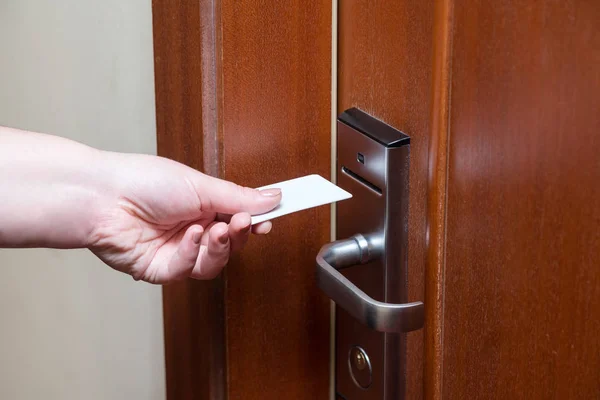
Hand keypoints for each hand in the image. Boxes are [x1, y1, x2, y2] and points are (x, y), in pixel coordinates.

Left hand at [88, 152, 280, 283]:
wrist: (102, 197)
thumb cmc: (143, 181)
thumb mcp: (199, 185)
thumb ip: (238, 197)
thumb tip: (273, 197)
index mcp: (202, 205)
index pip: (239, 216)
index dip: (257, 219)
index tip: (275, 216)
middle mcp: (193, 229)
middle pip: (231, 244)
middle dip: (240, 234)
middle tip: (243, 222)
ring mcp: (178, 251)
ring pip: (214, 263)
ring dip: (219, 247)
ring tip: (215, 229)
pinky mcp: (162, 269)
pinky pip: (188, 270)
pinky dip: (192, 253)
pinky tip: (188, 235)